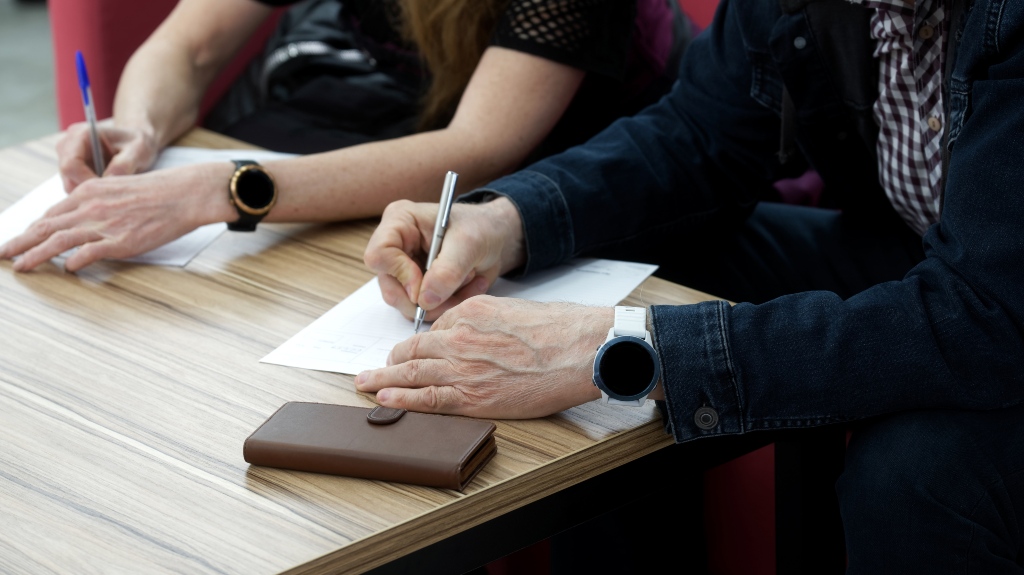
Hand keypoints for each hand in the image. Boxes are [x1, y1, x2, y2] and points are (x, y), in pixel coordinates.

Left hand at [0, 162, 234, 271]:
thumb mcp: (119, 189)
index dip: (32, 229)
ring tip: (21, 266)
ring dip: (35, 255)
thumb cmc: (158, 192)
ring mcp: (104, 224)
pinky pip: (89, 252)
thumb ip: (98, 203)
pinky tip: (67, 269)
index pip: (52, 214)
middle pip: (46, 227)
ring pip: (58, 240)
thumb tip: (84, 220)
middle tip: (4, 254)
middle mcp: (91, 207)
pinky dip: (74, 262)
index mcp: (89, 192)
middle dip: (20, 242)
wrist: (183, 194)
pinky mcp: (120, 240)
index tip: (21, 239)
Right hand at [56, 122, 158, 190]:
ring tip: (113, 185)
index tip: (109, 190)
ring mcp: (66, 158)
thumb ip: (124, 164)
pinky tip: (108, 186)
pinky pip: (76, 189)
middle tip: (114, 191)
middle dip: (90, 190)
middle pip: (68, 178)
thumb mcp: (138, 151)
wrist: (135, 144)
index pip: (70, 165)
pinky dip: (91, 192)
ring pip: (70, 186)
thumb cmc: (137, 143)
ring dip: (91, 192)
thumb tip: (107, 180)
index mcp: (80, 135)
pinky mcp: (71, 170)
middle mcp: (67, 145)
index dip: (87, 182)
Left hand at [354, 296, 610, 418]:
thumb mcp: (513, 310)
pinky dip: (403, 398)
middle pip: (414, 349)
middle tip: (374, 367)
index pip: (433, 329)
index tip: (411, 350)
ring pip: (412, 373)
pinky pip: (428, 398)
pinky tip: (386, 398)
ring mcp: (463, 368)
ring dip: (384, 378)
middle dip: (392, 359)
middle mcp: (460, 338)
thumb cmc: (558, 329)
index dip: (419, 343)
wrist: (579, 350)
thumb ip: (485, 322)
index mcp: (470, 312)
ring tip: (365, 383)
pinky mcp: (472, 396)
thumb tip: (474, 336)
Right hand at [363, 197, 525, 321]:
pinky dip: (447, 306)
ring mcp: (403, 269)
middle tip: (455, 292)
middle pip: (389, 287)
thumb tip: (425, 300)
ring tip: (468, 282)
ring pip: (407, 304)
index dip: (401, 274)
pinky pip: (423, 310)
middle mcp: (395, 246)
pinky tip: (466, 289)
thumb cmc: (480, 228)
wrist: (495, 237)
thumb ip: (447, 271)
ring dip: (442, 303)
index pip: (379, 254)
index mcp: (400, 222)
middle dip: (425, 299)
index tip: (427, 287)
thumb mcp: (469, 244)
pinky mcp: (416, 288)